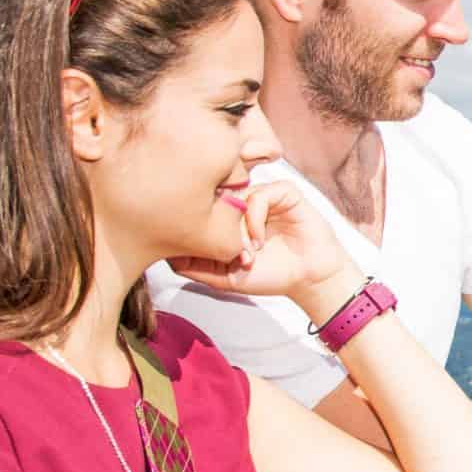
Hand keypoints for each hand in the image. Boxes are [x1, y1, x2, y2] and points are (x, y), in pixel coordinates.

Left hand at [166, 184, 356, 304]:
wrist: (308, 278)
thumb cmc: (270, 276)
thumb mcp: (222, 277)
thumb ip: (192, 265)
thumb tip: (164, 250)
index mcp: (227, 218)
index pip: (200, 209)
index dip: (200, 230)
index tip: (210, 256)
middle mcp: (242, 203)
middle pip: (215, 200)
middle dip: (220, 230)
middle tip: (233, 256)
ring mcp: (262, 196)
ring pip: (236, 196)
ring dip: (239, 227)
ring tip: (250, 252)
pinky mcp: (284, 193)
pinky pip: (260, 194)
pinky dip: (256, 219)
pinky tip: (261, 240)